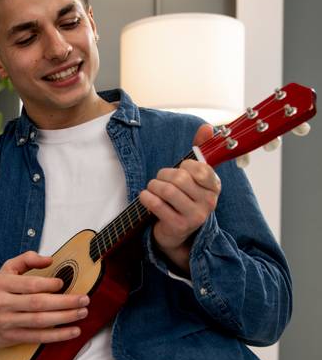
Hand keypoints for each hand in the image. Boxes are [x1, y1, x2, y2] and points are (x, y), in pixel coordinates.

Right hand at [0, 250, 88, 346]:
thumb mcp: (7, 269)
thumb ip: (27, 259)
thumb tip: (50, 259)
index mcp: (2, 284)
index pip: (30, 285)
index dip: (49, 284)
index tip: (63, 283)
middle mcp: (2, 304)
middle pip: (38, 304)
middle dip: (65, 302)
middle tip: (84, 299)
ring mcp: (6, 322)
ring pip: (40, 321)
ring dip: (65, 318)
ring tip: (82, 312)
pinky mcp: (12, 337)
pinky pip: (38, 337)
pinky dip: (58, 335)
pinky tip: (74, 331)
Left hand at [139, 124, 220, 273]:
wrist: (177, 232)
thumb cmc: (184, 198)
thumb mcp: (194, 175)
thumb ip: (200, 149)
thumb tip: (207, 127)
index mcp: (215, 187)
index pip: (200, 168)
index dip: (184, 166)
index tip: (180, 170)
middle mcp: (209, 203)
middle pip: (180, 178)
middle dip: (163, 175)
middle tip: (159, 179)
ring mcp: (195, 217)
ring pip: (168, 191)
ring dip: (154, 186)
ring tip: (152, 188)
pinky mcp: (178, 226)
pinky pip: (157, 205)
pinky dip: (147, 198)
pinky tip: (145, 197)